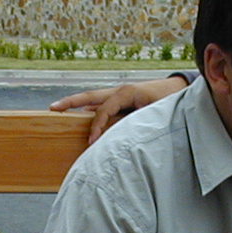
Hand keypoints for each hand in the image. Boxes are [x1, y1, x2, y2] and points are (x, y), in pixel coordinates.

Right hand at [50, 76, 187, 143]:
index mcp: (127, 92)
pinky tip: (78, 118)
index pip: (104, 109)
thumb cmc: (169, 102)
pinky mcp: (120, 101)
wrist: (178, 91)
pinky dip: (88, 111)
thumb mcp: (155, 113)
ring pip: (93, 99)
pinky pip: (100, 105)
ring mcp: (118, 94)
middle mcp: (119, 91)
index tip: (91, 141)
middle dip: (71, 102)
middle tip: (52, 108)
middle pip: (90, 96)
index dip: (97, 125)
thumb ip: (137, 123)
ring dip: (76, 105)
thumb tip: (121, 135)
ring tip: (57, 110)